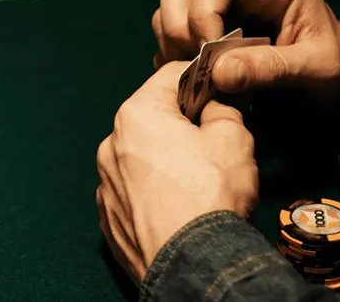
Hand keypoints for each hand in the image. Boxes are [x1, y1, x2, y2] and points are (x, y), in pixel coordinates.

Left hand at [96, 62, 257, 281]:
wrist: (191, 263)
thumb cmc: (211, 196)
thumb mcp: (234, 138)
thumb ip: (223, 109)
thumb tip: (216, 105)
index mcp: (137, 115)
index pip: (171, 76)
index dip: (201, 77)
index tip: (219, 86)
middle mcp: (110, 144)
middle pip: (152, 117)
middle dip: (181, 122)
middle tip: (214, 138)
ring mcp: (105, 183)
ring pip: (141, 156)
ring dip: (165, 158)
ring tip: (198, 179)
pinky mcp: (108, 216)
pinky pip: (133, 191)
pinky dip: (153, 192)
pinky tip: (178, 205)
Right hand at [151, 0, 339, 100]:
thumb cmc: (338, 68)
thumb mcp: (318, 69)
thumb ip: (272, 68)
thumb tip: (218, 74)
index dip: (203, 8)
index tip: (210, 51)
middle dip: (178, 20)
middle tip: (195, 60)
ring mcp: (221, 0)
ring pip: (170, 0)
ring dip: (173, 39)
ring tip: (196, 73)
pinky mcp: (209, 22)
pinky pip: (172, 26)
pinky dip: (174, 51)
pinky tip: (194, 76)